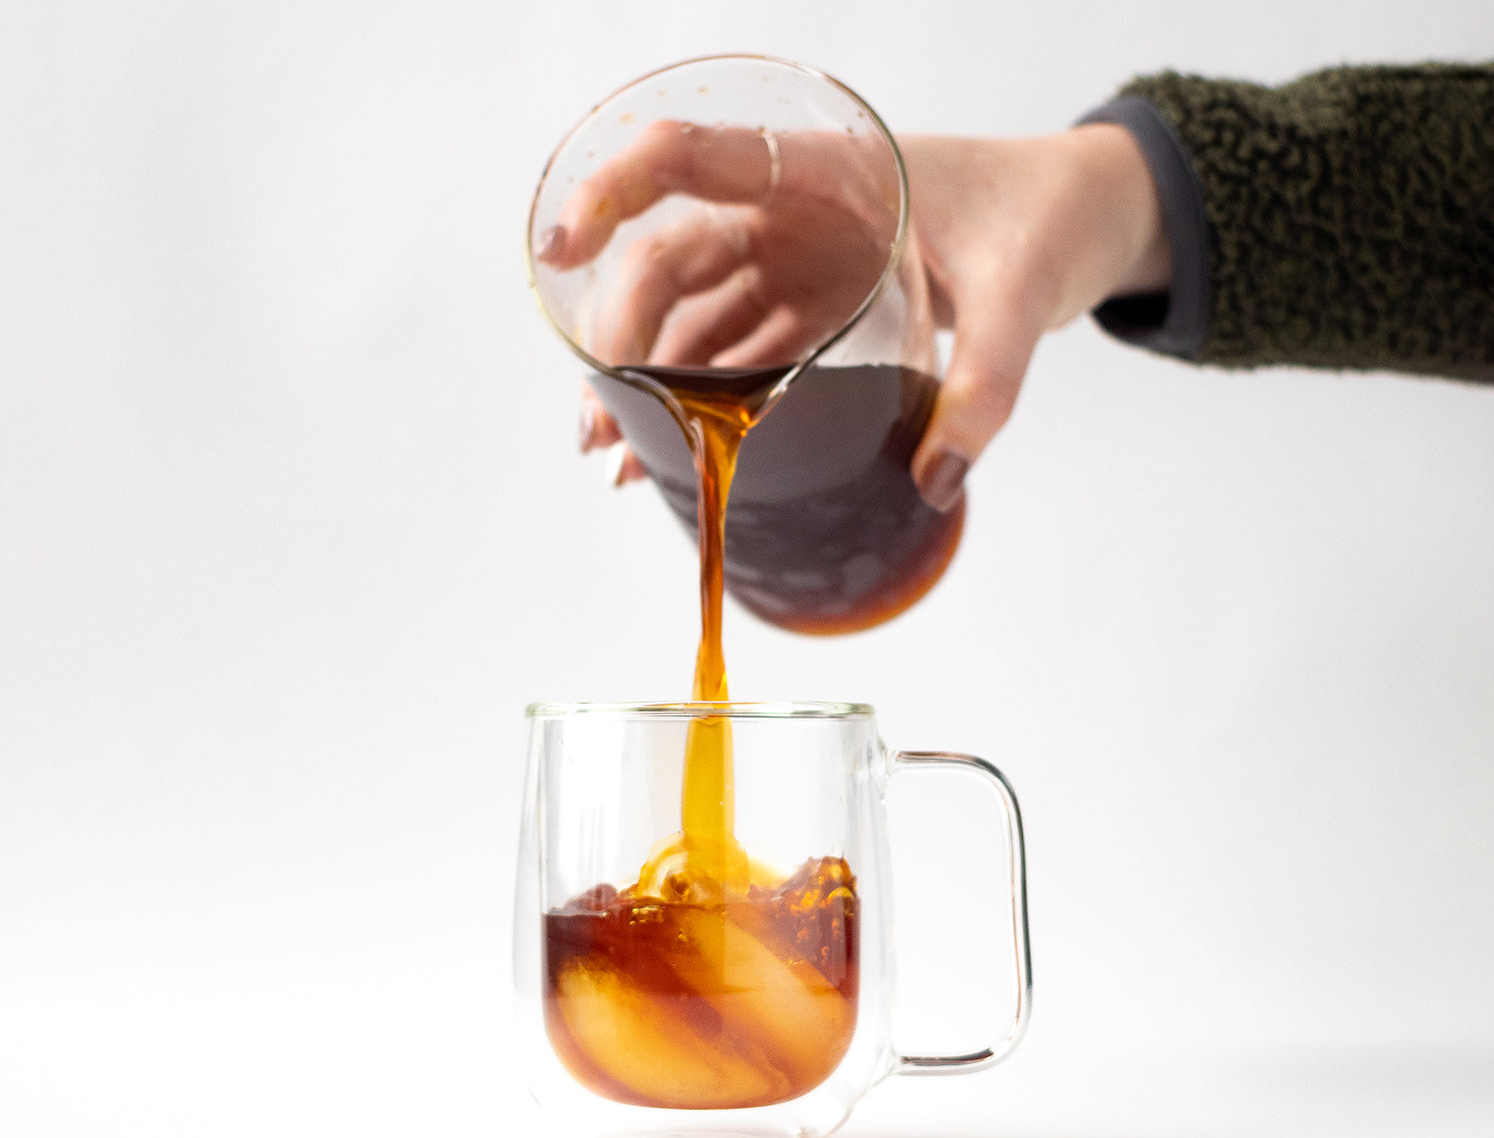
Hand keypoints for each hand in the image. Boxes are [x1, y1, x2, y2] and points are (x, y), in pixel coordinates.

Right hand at [546, 122, 1170, 504]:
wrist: (1077, 214)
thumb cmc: (1044, 220)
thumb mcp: (1023, 296)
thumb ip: (986, 386)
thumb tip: (932, 480)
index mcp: (829, 171)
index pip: (694, 157)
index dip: (613, 191)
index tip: (562, 246)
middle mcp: (793, 213)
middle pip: (673, 259)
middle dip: (621, 336)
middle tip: (599, 418)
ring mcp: (797, 261)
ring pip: (695, 315)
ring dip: (648, 384)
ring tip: (612, 457)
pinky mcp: (811, 306)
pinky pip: (737, 351)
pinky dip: (699, 400)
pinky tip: (667, 450)